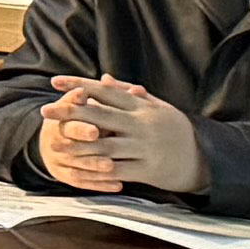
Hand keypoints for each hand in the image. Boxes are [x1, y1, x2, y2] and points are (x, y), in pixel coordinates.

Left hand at [37, 79, 205, 196]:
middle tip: (44, 110)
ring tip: (53, 143)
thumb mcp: (157, 107)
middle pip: (100, 117)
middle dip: (70, 114)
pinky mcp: (147, 170)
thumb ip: (128, 94)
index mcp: (142, 108)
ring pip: (105, 146)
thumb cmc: (174, 130)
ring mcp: (144, 148)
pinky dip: (95, 170)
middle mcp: (142, 126)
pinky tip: (76, 168)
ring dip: (77, 146)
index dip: (79, 86)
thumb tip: (102, 78)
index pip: (106, 92)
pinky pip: (116, 170)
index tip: (54, 82)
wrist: (205, 159)